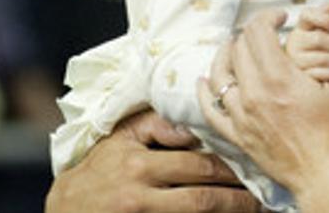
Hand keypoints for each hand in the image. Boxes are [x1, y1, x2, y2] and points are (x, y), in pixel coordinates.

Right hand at [45, 110, 257, 212]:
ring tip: (254, 209)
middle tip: (264, 194)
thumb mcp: (120, 141)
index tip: (253, 165)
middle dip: (238, 197)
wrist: (63, 212)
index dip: (230, 168)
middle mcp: (140, 197)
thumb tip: (193, 125)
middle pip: (203, 198)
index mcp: (139, 166)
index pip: (198, 166)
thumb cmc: (97, 172)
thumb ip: (156, 126)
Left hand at [199, 11, 328, 209]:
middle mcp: (254, 94)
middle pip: (240, 48)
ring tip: (235, 46)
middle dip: (253, 32)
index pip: (258, 31)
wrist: (324, 174)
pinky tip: (204, 81)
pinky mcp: (238, 135)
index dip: (269, 16)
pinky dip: (205, 93)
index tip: (281, 17)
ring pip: (220, 74)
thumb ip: (321, 50)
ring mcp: (242, 116)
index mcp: (279, 78)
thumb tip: (315, 18)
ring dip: (226, 54)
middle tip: (267, 32)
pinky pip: (211, 111)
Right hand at [284, 3, 328, 82]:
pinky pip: (320, 75)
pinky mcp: (299, 78)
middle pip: (319, 38)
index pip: (307, 15)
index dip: (323, 18)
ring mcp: (295, 60)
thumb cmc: (325, 50)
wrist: (313, 79)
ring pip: (322, 59)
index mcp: (302, 27)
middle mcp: (295, 42)